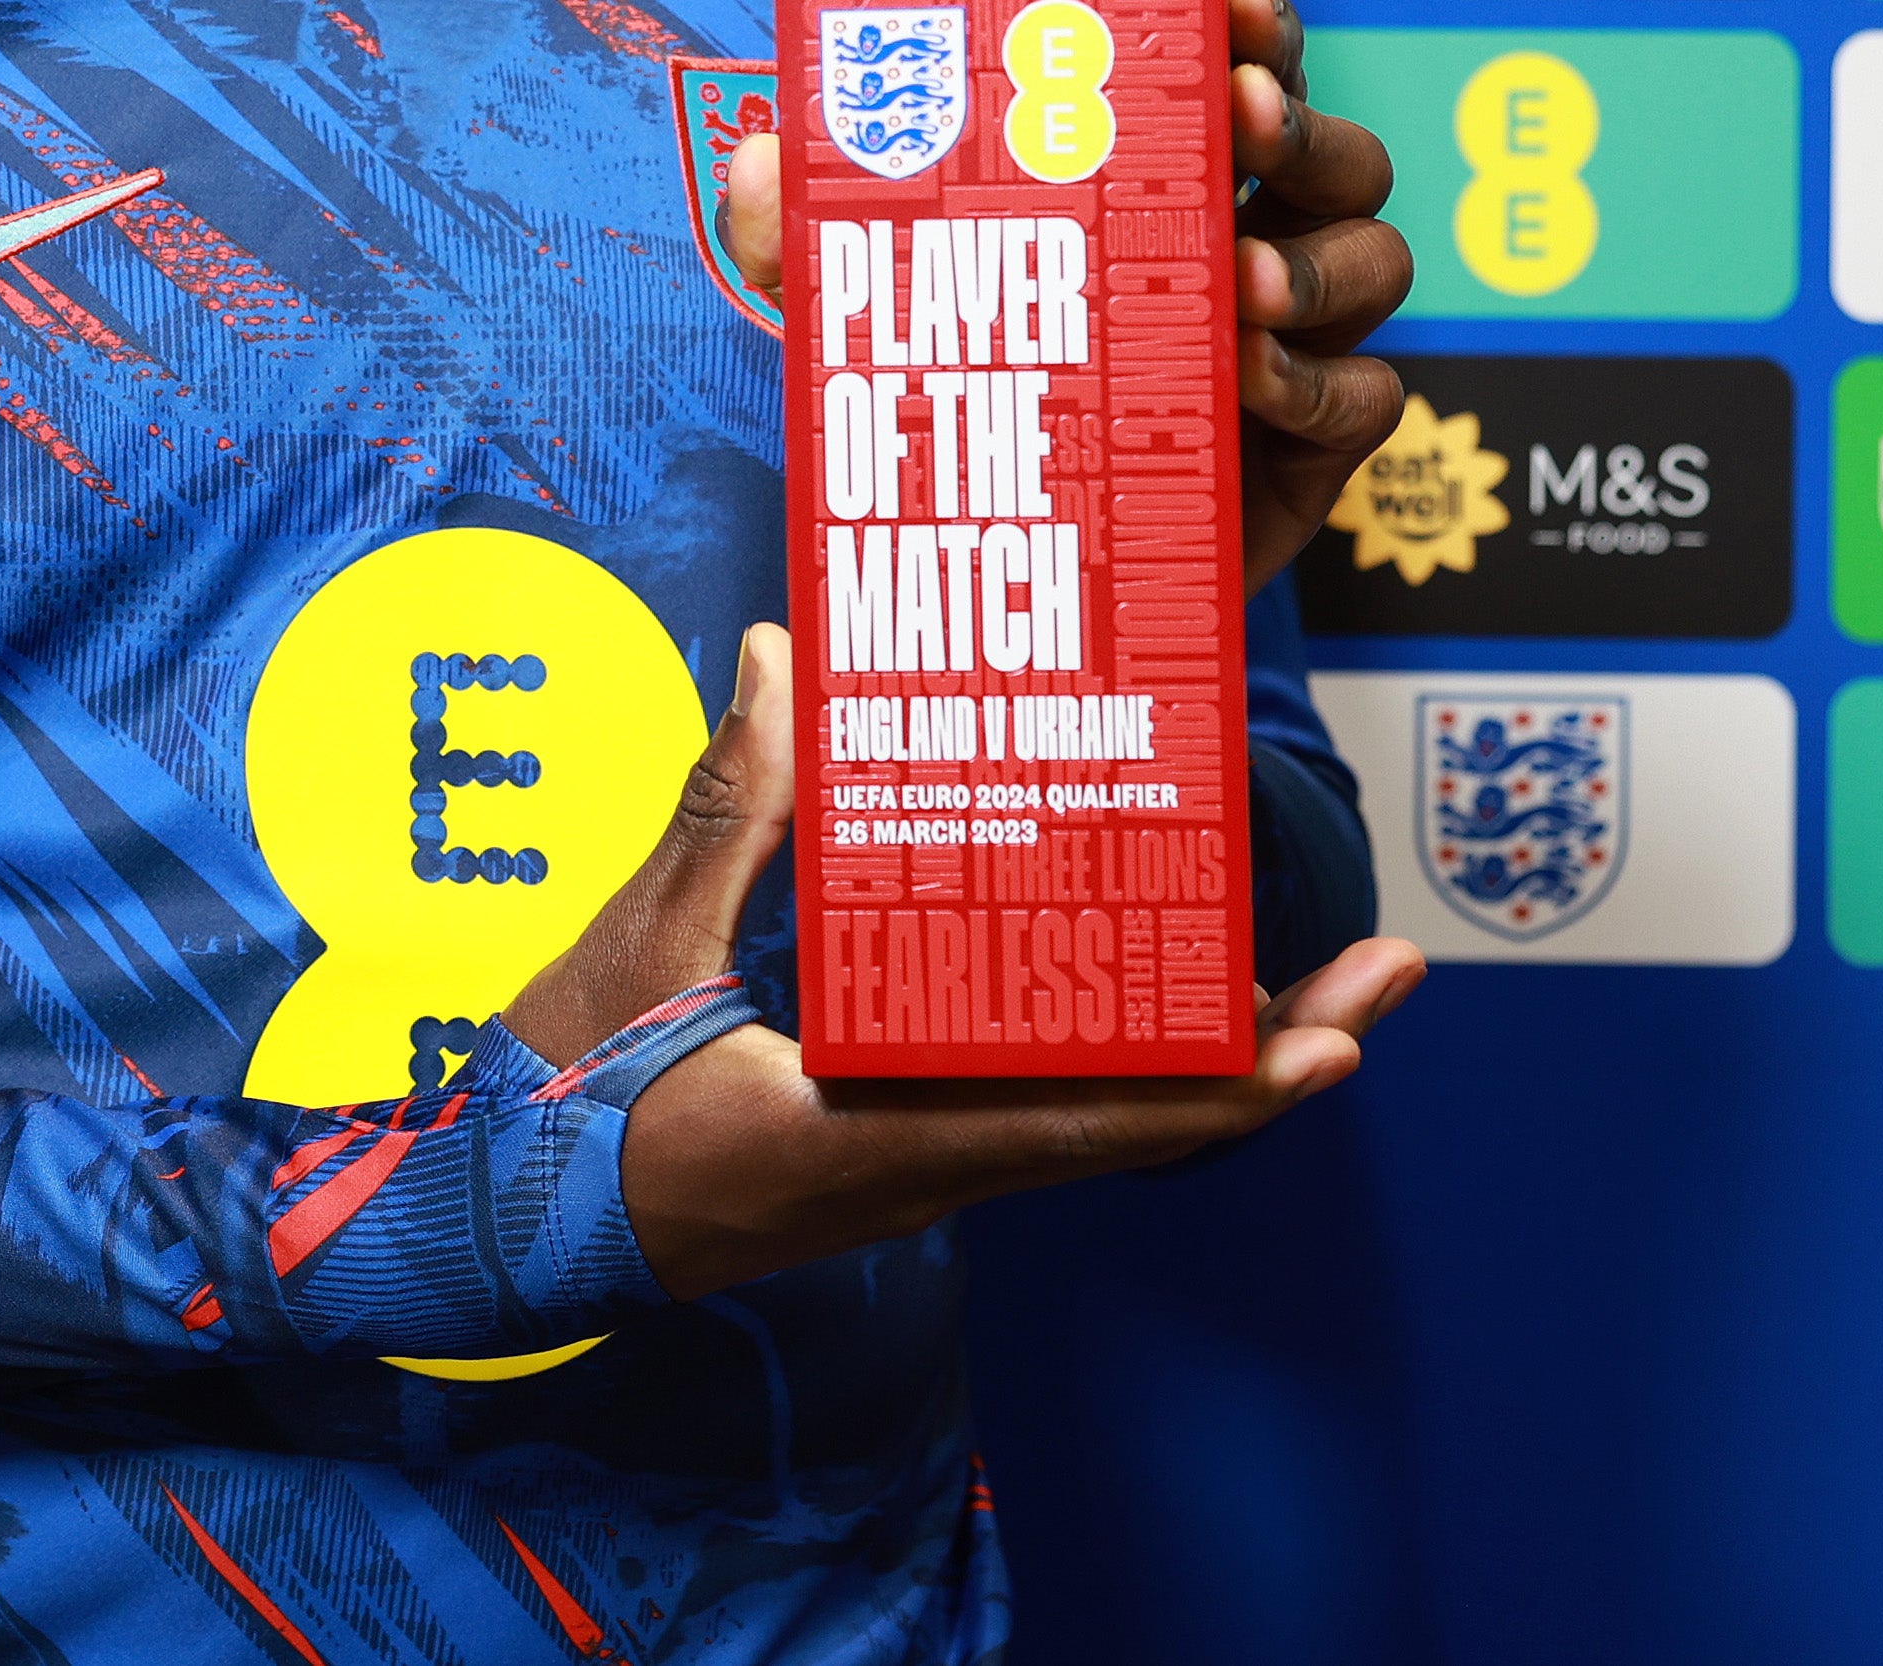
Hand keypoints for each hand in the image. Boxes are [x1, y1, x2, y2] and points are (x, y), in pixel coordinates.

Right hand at [508, 627, 1423, 1296]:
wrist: (503, 1222)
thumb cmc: (564, 1104)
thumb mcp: (635, 948)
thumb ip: (721, 807)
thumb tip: (780, 660)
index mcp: (873, 1135)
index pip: (1089, 1125)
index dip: (1227, 1083)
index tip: (1338, 1037)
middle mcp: (922, 1165)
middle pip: (1137, 1123)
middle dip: (1269, 1050)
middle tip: (1379, 967)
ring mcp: (913, 1161)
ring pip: (1096, 1118)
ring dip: (1206, 1047)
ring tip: (1303, 965)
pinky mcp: (889, 1140)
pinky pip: (1033, 1102)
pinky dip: (1111, 1046)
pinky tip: (1138, 971)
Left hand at [717, 0, 1414, 592]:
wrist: (995, 590)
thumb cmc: (947, 413)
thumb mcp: (849, 318)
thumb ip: (792, 243)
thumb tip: (759, 159)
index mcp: (1158, 180)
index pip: (1236, 70)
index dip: (1255, 27)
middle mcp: (1245, 239)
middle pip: (1334, 150)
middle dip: (1300, 121)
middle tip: (1242, 120)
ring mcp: (1291, 343)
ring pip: (1375, 259)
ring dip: (1317, 257)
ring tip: (1240, 280)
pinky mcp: (1312, 448)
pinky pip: (1368, 396)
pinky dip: (1318, 383)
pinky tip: (1246, 384)